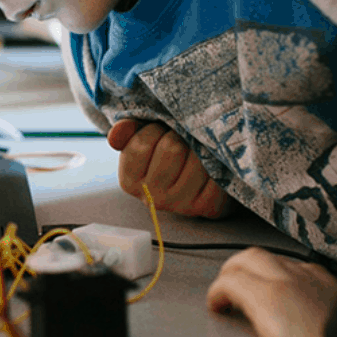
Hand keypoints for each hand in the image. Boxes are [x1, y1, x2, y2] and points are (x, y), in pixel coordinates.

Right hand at [107, 119, 234, 217]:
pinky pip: (217, 172)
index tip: (161, 132)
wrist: (197, 181)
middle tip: (183, 138)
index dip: (155, 129)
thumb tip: (116, 135)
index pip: (141, 144)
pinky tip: (214, 164)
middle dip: (180, 135)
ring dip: (202, 146)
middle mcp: (153, 198)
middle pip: (172, 148)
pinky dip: (220, 163)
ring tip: (200, 149)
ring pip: (197, 159)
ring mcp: (181, 205)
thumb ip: (127, 132)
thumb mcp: (142, 138)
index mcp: (130, 182)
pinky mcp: (209, 207)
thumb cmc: (166, 153)